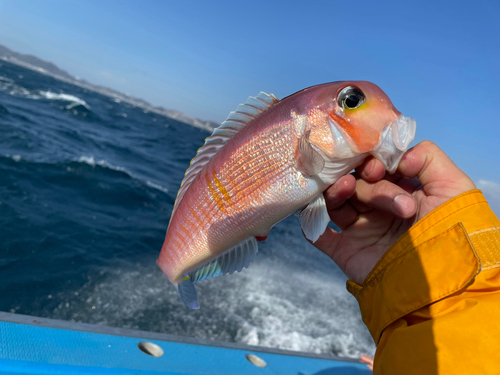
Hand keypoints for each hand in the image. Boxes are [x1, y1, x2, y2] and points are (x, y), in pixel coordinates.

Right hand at [314, 141, 475, 283]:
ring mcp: (360, 230)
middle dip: (365, 181)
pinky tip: (310, 211)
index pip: (376, 169)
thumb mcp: (452, 187)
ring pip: (335, 203)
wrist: (440, 283)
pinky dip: (310, 223)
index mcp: (400, 193)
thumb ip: (428, 157)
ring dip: (334, 191)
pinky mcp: (345, 251)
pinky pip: (319, 235)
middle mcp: (378, 210)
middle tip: (376, 180)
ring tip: (345, 188)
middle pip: (357, 184)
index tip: (379, 166)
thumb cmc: (451, 232)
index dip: (373, 161)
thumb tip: (397, 156)